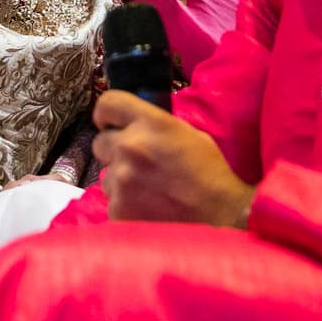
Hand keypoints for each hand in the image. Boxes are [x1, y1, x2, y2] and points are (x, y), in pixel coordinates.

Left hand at [93, 91, 252, 226]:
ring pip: (106, 175)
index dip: (106, 114)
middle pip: (100, 142)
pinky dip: (126, 206)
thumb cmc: (210, 174)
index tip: (109, 123)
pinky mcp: (118, 209)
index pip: (108, 103)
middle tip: (137, 164)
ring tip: (149, 192)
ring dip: (121, 181)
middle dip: (115, 151)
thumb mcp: (188, 134)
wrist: (222, 217)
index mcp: (151, 123)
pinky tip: (149, 210)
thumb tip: (136, 126)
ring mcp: (121, 180)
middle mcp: (130, 147)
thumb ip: (156, 127)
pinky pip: (112, 202)